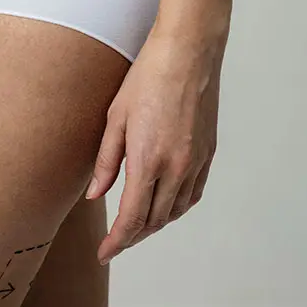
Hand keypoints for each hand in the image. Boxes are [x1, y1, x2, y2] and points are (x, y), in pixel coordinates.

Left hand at [85, 25, 223, 263]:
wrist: (188, 53)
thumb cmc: (148, 76)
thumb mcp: (115, 117)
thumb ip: (106, 161)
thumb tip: (97, 194)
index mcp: (148, 160)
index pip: (132, 218)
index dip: (117, 242)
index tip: (105, 253)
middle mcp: (176, 167)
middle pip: (155, 220)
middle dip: (133, 236)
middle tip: (115, 240)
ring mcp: (196, 161)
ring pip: (176, 210)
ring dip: (155, 223)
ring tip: (136, 225)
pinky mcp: (208, 152)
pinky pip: (193, 193)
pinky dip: (177, 207)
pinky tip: (166, 204)